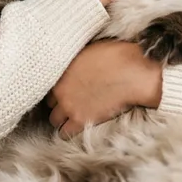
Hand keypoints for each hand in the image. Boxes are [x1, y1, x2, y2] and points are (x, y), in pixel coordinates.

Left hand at [46, 41, 162, 137]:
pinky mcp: (79, 120)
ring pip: (54, 119)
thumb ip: (79, 59)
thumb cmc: (118, 57)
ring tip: (72, 118)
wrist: (132, 75)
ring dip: (62, 119)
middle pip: (50, 103)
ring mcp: (68, 105)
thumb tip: (82, 62)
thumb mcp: (93, 49)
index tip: (67, 90)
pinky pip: (63, 133)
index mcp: (63, 69)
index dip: (60, 88)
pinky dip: (68, 132)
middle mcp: (60, 88)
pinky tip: (75, 128)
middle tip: (71, 104)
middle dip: (59, 104)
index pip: (49, 83)